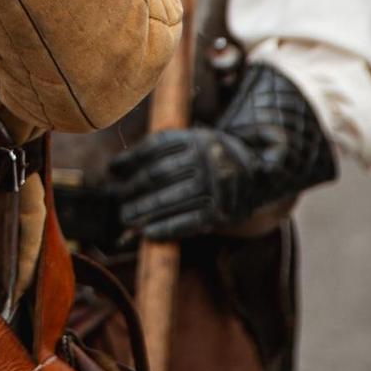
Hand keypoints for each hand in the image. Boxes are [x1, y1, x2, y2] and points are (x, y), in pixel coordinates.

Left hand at [109, 64, 335, 240]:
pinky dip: (165, 228)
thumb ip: (160, 152)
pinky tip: (146, 232)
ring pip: (170, 199)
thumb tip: (115, 169)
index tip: (113, 170)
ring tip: (125, 216)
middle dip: (133, 189)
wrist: (256, 177)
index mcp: (197, 138)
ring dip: (143, 211)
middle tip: (116, 199)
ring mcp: (216, 185)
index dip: (131, 159)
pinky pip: (188, 222)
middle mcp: (208, 159)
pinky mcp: (222, 212)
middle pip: (158, 175)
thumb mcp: (192, 143)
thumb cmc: (210, 160)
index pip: (155, 148)